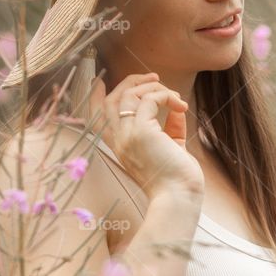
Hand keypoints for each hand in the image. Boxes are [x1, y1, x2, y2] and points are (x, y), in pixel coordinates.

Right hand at [87, 70, 204, 199]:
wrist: (179, 198)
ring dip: (151, 86)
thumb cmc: (177, 179)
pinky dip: (165, 96)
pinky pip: (148, 99)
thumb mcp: (171, 148)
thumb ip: (170, 128)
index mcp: (120, 146)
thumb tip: (176, 110)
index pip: (96, 117)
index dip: (95, 95)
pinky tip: (180, 106)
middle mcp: (118, 140)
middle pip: (110, 99)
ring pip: (127, 94)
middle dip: (129, 82)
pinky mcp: (142, 132)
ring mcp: (127, 136)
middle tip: (153, 78)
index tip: (101, 80)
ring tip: (173, 94)